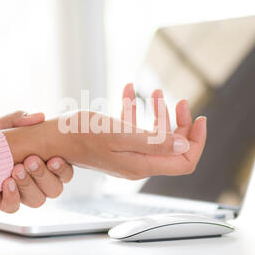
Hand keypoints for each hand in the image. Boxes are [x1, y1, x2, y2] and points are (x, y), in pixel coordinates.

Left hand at [0, 111, 73, 212]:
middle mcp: (32, 177)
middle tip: (30, 160)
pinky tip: (6, 183)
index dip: (63, 170)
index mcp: (40, 158)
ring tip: (15, 170)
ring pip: (37, 200)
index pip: (63, 172)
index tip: (54, 158)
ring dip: (30, 186)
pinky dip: (13, 197)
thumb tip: (40, 116)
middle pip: (54, 189)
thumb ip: (17, 120)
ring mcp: (16, 189)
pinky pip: (13, 207)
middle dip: (45, 176)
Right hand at [3, 85, 206, 179]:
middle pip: (173, 147)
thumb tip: (184, 144)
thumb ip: (153, 142)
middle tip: (178, 100)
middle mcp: (138, 162)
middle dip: (180, 123)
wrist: (53, 136)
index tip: (200, 118)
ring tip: (155, 92)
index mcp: (142, 164)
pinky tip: (130, 90)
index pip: (185, 161)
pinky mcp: (117, 144)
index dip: (196, 141)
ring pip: (155, 135)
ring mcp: (128, 154)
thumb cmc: (81, 134)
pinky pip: (134, 128)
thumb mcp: (119, 134)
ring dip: (158, 113)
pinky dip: (135, 110)